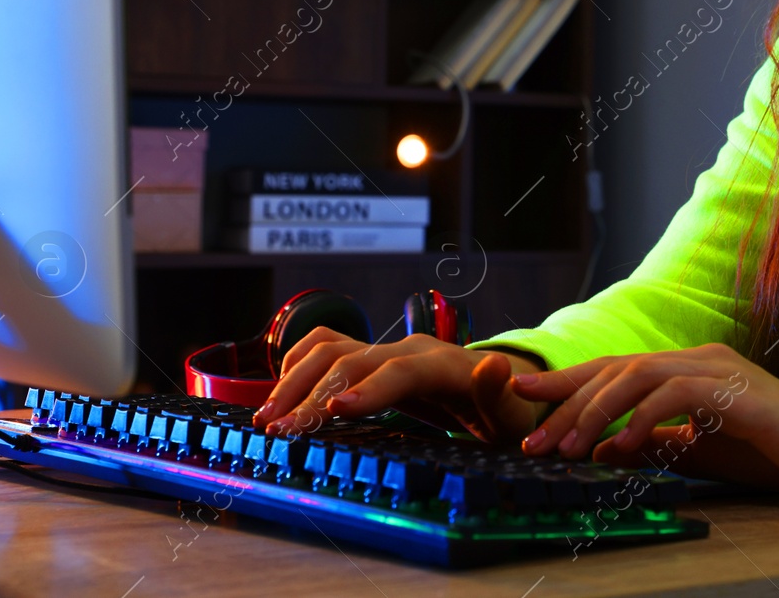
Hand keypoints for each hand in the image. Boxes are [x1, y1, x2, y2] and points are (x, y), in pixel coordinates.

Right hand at [253, 329, 544, 441]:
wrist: (499, 393)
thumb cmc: (505, 411)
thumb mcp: (512, 413)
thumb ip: (499, 393)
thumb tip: (497, 364)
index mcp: (443, 366)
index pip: (401, 371)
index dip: (368, 389)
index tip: (335, 410)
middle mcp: (410, 349)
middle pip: (353, 361)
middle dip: (313, 396)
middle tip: (280, 432)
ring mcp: (387, 349)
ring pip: (331, 349)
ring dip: (295, 381)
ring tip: (267, 418)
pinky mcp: (370, 356)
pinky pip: (326, 346)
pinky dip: (298, 364)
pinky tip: (280, 395)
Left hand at [509, 342, 778, 499]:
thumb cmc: (770, 452)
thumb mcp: (698, 451)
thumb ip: (652, 445)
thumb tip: (601, 449)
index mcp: (687, 368)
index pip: (616, 368)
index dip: (568, 381)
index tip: (525, 397)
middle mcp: (697, 358)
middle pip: (617, 368)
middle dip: (568, 400)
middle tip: (534, 436)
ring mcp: (716, 368)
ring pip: (638, 375)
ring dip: (596, 411)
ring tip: (569, 445)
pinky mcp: (733, 390)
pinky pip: (674, 394)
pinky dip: (643, 418)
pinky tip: (624, 445)